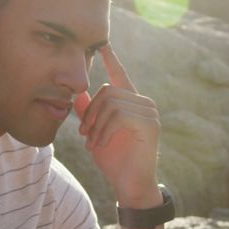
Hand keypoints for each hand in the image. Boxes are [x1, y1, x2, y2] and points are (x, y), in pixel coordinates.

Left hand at [75, 46, 161, 206]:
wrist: (129, 184)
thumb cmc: (114, 159)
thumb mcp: (96, 131)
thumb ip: (88, 111)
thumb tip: (77, 92)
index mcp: (131, 102)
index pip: (120, 75)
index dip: (111, 59)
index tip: (102, 44)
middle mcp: (143, 103)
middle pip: (108, 90)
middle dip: (90, 112)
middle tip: (83, 134)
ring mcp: (149, 112)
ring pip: (111, 103)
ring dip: (96, 125)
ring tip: (92, 143)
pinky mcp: (150, 123)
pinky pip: (119, 115)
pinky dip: (105, 131)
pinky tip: (102, 144)